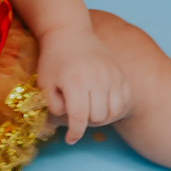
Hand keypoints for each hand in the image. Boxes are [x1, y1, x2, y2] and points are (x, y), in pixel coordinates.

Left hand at [37, 23, 131, 144]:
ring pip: (114, 112)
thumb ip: (54, 106)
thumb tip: (69, 121)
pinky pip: (125, 100)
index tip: (70, 139)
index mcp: (76, 81)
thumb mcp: (46, 83)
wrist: (69, 31)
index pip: (80, 119)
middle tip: (77, 115)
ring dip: (102, 117)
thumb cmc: (54, 59)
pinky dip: (115, 107)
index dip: (74, 133)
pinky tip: (103, 103)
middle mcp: (97, 78)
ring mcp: (112, 75)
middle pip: (98, 118)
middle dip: (86, 122)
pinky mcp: (120, 73)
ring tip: (90, 109)